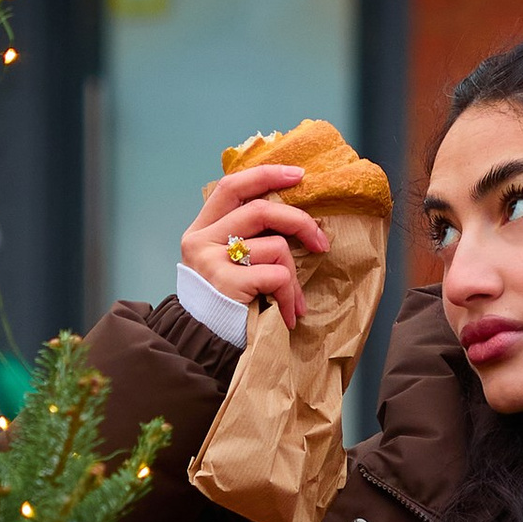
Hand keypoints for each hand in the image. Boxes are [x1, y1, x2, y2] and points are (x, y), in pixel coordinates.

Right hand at [181, 161, 327, 326]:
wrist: (202, 346)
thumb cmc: (224, 305)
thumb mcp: (225, 264)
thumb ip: (244, 238)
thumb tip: (291, 216)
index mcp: (201, 230)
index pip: (232, 187)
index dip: (266, 175)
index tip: (297, 174)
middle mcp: (201, 241)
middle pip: (261, 210)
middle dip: (299, 222)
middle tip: (320, 242)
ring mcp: (211, 261)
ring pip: (275, 247)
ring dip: (294, 276)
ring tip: (293, 301)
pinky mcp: (226, 283)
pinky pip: (276, 276)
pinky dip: (289, 296)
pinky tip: (287, 314)